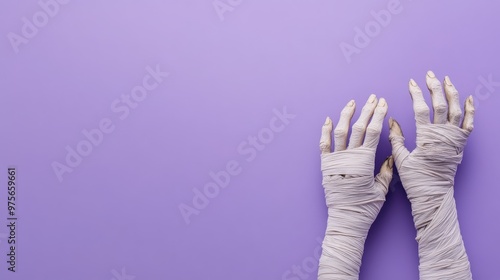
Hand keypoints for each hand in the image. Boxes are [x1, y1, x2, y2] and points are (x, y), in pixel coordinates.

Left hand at [318, 94, 392, 279]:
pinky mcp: (325, 165)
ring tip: (352, 102)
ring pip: (341, 131)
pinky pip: (323, 144)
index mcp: (365, 160)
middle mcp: (349, 156)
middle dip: (367, 110)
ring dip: (347, 115)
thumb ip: (386, 171)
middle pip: (359, 127)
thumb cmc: (365, 207)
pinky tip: (328, 119)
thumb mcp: (381, 189)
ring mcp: (335, 159)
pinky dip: (325, 131)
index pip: (374, 132)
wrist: (345, 219)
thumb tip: (390, 156)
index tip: (383, 103)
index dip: (378, 115)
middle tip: (373, 97)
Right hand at [389, 71, 473, 278]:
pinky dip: (470, 111)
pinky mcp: (461, 145)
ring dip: (452, 93)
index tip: (411, 83)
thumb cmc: (416, 179)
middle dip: (434, 87)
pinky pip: (469, 124)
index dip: (416, 94)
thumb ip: (396, 138)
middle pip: (440, 105)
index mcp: (426, 137)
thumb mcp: (401, 159)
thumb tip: (391, 120)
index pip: (421, 109)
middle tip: (429, 74)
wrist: (434, 195)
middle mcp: (443, 135)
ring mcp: (455, 139)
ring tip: (447, 80)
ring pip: (456, 110)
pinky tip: (468, 99)